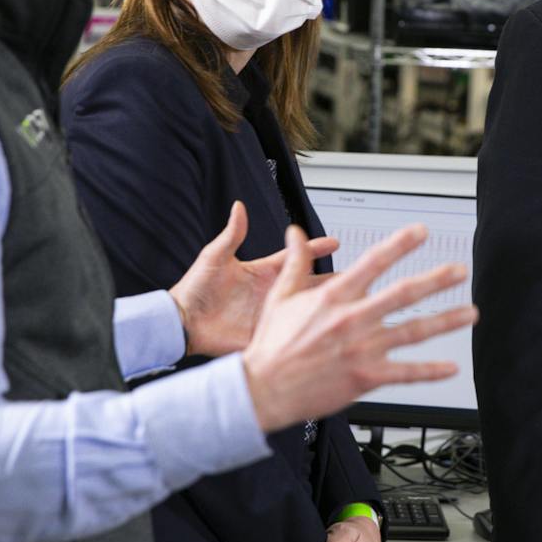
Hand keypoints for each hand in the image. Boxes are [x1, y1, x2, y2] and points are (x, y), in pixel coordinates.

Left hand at [168, 202, 337, 357]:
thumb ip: (232, 234)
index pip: (296, 257)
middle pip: (309, 284)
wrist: (184, 323)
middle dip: (332, 280)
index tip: (334, 242)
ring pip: (305, 310)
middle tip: (357, 276)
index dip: (315, 248)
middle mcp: (271, 292)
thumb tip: (238, 207)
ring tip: (348, 305)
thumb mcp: (215, 257)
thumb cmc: (195, 289)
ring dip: (324, 308)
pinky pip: (290, 334)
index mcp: (263, 271)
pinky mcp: (265, 334)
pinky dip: (307, 334)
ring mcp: (271, 314)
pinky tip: (325, 334)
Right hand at [242, 222, 474, 433]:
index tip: (420, 232)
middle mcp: (353, 320)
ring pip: (413, 331)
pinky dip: (431, 371)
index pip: (373, 262)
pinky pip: (406, 373)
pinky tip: (451, 367)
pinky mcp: (366, 377)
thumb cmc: (271, 345)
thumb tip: (295, 234)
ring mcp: (362, 349)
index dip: (399, 244)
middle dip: (436, 280)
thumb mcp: (281, 296)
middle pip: (403, 294)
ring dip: (445, 321)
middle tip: (459, 271)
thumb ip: (295, 262)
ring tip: (469, 314)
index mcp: (334, 298)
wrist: (264, 388)